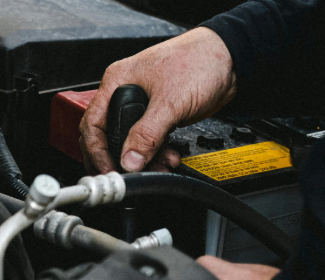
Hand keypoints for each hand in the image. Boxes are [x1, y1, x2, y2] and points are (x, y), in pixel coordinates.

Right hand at [80, 27, 237, 173]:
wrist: (230, 59)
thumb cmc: (199, 61)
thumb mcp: (170, 101)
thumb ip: (147, 133)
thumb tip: (129, 159)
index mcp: (117, 82)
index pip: (93, 123)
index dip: (96, 150)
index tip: (107, 169)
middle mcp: (125, 92)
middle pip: (108, 135)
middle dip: (118, 158)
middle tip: (125, 175)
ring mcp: (143, 105)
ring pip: (131, 141)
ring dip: (143, 159)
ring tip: (157, 167)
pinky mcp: (159, 115)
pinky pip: (150, 141)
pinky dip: (157, 153)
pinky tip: (168, 157)